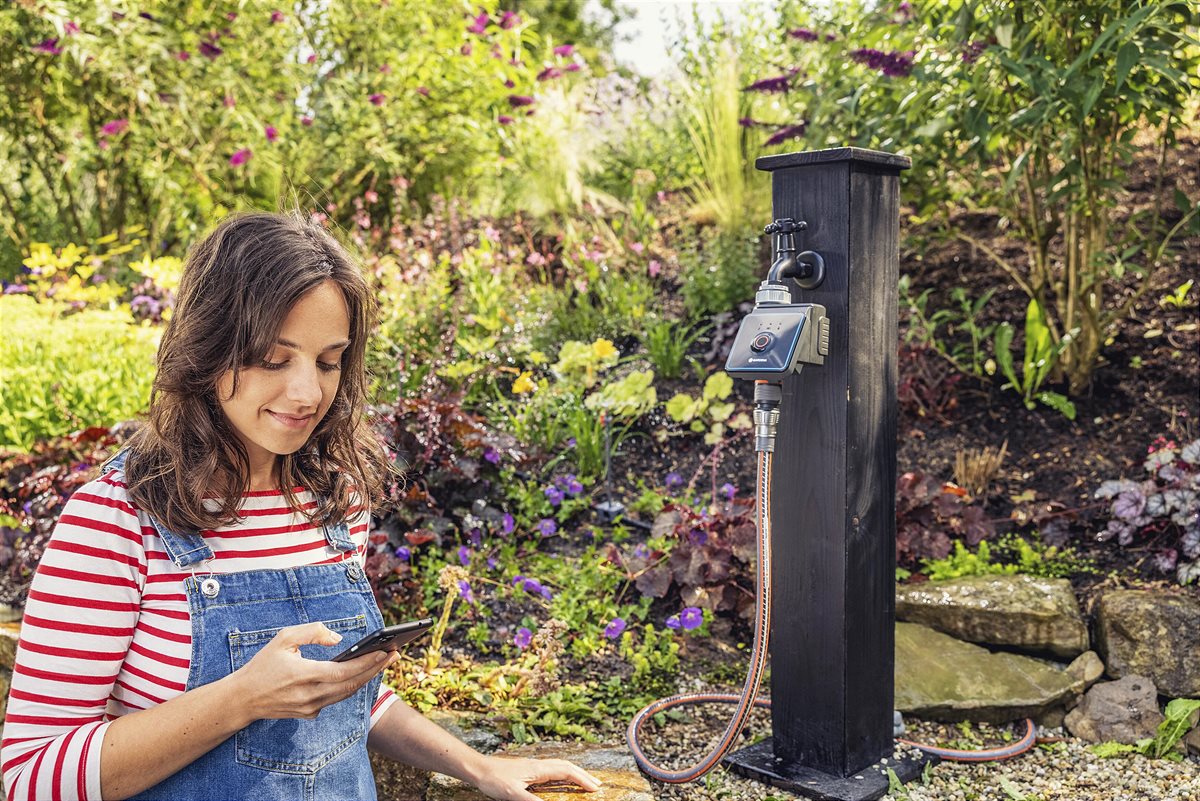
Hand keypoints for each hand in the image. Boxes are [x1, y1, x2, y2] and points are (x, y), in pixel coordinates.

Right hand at [230, 621, 394, 722]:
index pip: (344, 671)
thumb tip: (338, 639)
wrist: (243, 699)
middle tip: (394, 654)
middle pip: (352, 684)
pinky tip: (360, 674)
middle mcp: (310, 695)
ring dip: (366, 678)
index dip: (368, 663)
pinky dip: (349, 687)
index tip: (386, 652)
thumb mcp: (283, 638)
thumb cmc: (263, 665)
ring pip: (346, 694)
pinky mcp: (309, 714)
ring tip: (383, 661)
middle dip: (375, 669)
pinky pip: (335, 699)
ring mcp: (311, 708)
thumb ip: (312, 632)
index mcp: (305, 675)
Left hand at [471, 755, 601, 800]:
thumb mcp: (514, 795)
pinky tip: (560, 778)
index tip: (595, 789)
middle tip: (597, 785)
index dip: (582, 780)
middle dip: (583, 775)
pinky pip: (552, 768)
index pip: (566, 772)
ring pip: (560, 766)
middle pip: (567, 766)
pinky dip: (563, 773)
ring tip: (584, 780)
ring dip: (574, 772)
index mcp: (538, 769)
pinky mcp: (528, 768)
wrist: (478, 769)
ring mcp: (533, 765)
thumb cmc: (494, 780)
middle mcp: (538, 764)